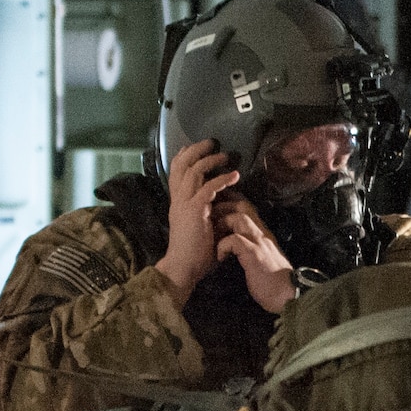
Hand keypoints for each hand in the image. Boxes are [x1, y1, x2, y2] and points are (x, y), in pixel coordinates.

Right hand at [156, 140, 239, 304]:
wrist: (184, 268)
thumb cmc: (193, 252)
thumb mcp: (197, 225)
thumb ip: (203, 211)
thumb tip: (217, 203)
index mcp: (177, 202)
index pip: (175, 171)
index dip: (184, 156)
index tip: (195, 146)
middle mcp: (177, 199)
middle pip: (181, 165)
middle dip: (196, 150)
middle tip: (211, 142)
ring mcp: (184, 204)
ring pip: (194, 172)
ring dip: (210, 161)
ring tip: (225, 155)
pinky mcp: (194, 211)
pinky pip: (208, 188)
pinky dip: (222, 179)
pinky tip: (234, 175)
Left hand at [213, 193, 297, 311]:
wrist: (289, 296)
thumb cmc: (273, 282)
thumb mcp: (262, 258)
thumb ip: (252, 247)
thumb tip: (236, 246)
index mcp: (263, 234)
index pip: (247, 207)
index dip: (230, 204)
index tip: (217, 212)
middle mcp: (262, 233)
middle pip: (243, 205)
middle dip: (223, 208)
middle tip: (210, 221)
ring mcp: (259, 242)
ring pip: (239, 217)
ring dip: (222, 224)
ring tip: (213, 237)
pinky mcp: (255, 254)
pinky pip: (234, 239)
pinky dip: (223, 245)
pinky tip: (220, 258)